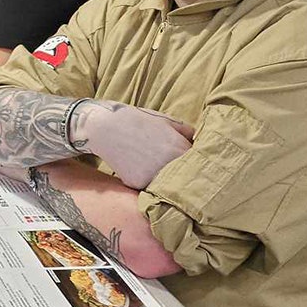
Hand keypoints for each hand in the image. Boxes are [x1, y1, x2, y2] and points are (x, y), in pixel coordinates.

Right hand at [78, 102, 193, 189]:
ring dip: (166, 181)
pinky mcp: (137, 184)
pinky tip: (140, 168)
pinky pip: (148, 187)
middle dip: (182, 173)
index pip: (199, 163)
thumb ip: (188, 132)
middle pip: (184, 178)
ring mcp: (152, 177)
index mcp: (179, 149)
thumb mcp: (167, 120)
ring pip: (166, 185)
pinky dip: (148, 181)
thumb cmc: (138, 120)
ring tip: (156, 168)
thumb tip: (199, 141)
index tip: (195, 162)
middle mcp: (168, 166)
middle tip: (177, 169)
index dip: (197, 162)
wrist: (107, 127)